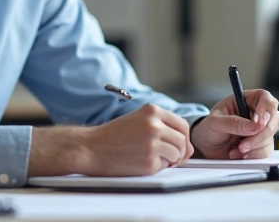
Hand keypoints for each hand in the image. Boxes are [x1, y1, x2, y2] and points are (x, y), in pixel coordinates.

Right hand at [77, 104, 194, 176]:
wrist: (90, 148)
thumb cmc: (112, 136)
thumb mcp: (137, 120)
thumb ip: (162, 127)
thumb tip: (187, 147)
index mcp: (152, 111)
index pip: (182, 125)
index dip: (184, 138)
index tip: (179, 146)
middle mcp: (154, 125)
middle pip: (183, 141)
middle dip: (179, 152)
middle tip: (169, 157)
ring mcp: (152, 143)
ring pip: (176, 154)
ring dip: (168, 160)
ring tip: (150, 158)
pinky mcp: (148, 161)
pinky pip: (164, 166)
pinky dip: (156, 167)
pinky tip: (140, 162)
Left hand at [190, 89, 278, 159]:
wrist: (207, 147)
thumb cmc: (210, 128)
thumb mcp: (215, 122)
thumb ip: (233, 123)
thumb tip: (254, 126)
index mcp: (246, 100)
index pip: (264, 97)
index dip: (266, 109)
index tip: (259, 123)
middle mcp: (256, 113)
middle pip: (274, 118)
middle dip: (261, 134)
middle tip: (244, 143)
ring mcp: (260, 129)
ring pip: (271, 136)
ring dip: (254, 146)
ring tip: (236, 149)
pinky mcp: (261, 144)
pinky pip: (266, 150)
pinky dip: (254, 154)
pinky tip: (240, 154)